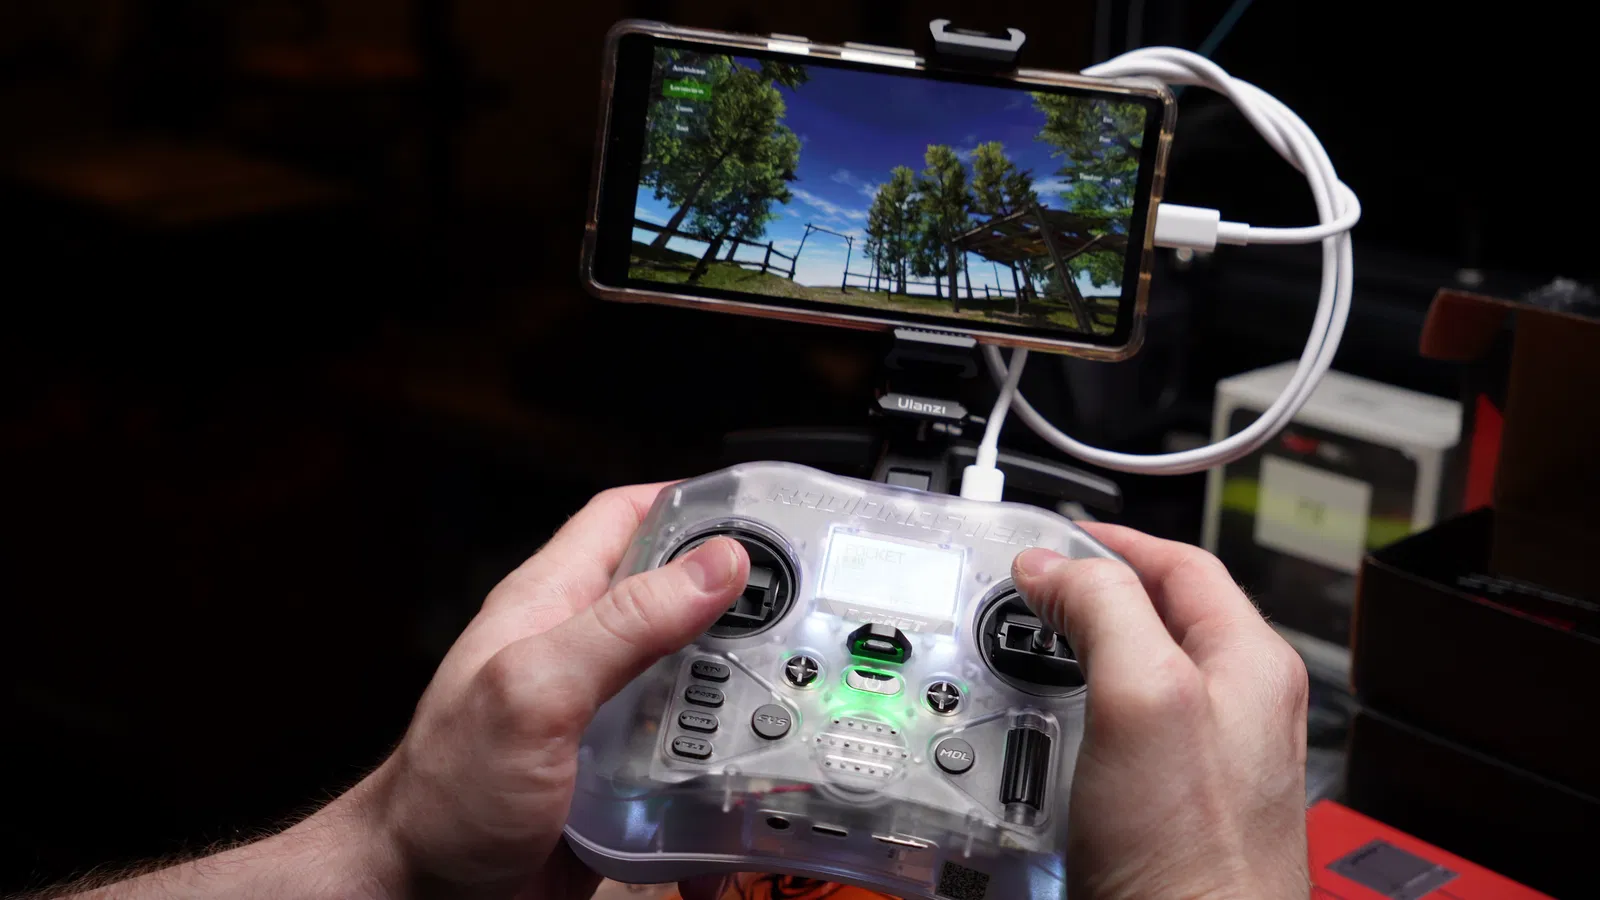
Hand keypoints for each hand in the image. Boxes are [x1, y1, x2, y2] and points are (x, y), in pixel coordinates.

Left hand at [362, 484, 749, 898]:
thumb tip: (715, 563)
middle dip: (735, 607)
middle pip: (675, 600)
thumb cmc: (445, 793)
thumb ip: (622, 624)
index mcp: (549, 604)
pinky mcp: (616, 777)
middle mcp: (578, 652)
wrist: (420, 898)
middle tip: (794, 618)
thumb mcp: (534, 690)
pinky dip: (717, 769)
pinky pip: (683, 755)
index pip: (624, 518)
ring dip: (736, 694)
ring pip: (691, 681)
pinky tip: (740, 785)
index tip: (760, 509)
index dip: (690, 502)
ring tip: (782, 703)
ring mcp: (598, 716)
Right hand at [1011, 525, 1308, 899]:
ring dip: (1082, 652)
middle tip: (1034, 593)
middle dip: (1092, 594)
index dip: (1113, 540)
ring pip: (1140, 672)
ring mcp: (1213, 757)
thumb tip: (1056, 564)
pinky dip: (1082, 712)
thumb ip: (1105, 610)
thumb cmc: (1191, 850)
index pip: (1181, 563)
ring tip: (1037, 650)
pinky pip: (1127, 731)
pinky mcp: (1178, 802)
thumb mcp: (1142, 696)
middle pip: (1160, 615)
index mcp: (1251, 662)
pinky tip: (1054, 730)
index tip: (1055, 539)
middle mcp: (1240, 705)